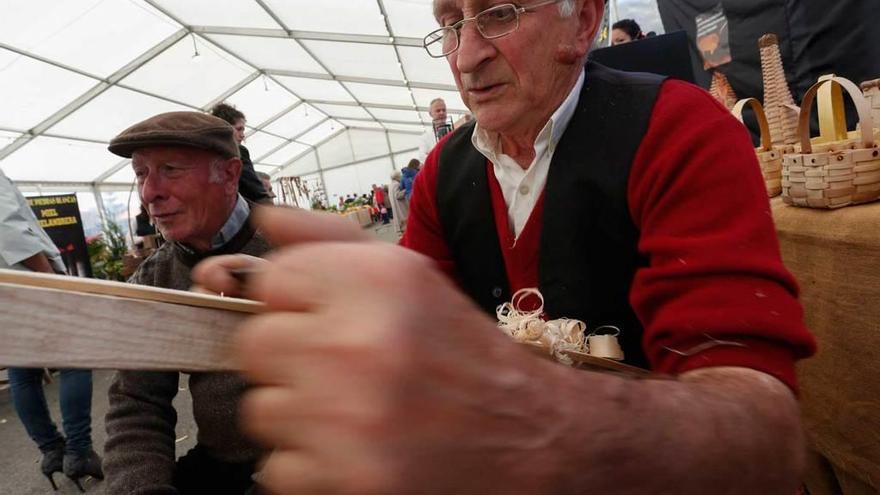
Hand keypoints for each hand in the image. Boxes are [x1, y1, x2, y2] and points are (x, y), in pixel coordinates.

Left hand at [194, 207, 577, 494]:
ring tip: (349, 410)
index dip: (296, 302)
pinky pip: (278, 466)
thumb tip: (264, 217)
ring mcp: (350, 418)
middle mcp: (360, 343)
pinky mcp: (347, 478)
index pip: (272, 279)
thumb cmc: (462, 352)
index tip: (323, 318)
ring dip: (298, 412)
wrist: (528, 432)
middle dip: (290, 356)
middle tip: (335, 368)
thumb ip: (330, 239)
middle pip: (254, 344)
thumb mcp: (409, 276)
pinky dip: (310, 462)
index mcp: (378, 281)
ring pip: (261, 409)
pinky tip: (354, 448)